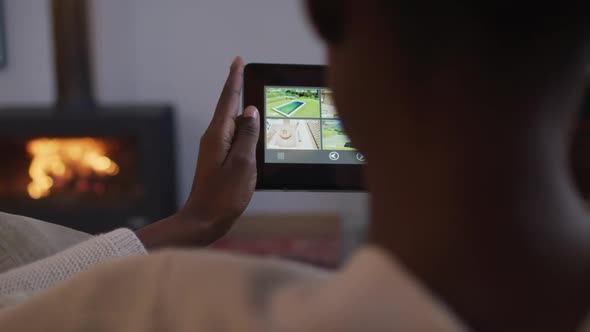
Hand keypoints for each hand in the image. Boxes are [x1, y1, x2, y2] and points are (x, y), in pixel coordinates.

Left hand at [137, 57, 259, 248]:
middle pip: (229, 107)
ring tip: (252, 97)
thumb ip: (248, 135)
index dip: (235, 79)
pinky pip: (233, 137)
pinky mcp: (219, 161)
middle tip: (245, 71)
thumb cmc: (223, 196)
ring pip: (232, 123)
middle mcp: (214, 139)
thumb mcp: (243, 164)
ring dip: (243, 110)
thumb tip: (251, 111)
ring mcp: (215, 150)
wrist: (204, 220)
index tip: (238, 60)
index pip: (228, 99)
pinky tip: (251, 131)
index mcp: (218, 135)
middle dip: (238, 89)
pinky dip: (243, 129)